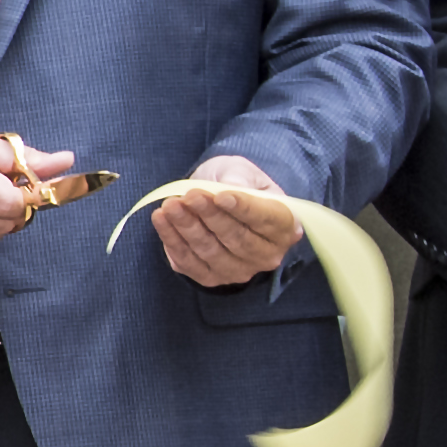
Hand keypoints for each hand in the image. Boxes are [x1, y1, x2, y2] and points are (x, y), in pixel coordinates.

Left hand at [149, 154, 298, 289]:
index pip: (265, 219)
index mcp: (285, 225)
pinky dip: (172, 240)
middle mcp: (268, 255)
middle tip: (190, 195)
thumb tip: (231, 189)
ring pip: (211, 252)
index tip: (221, 195)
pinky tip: (160, 219)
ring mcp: (240, 271)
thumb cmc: (236, 181)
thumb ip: (238, 178)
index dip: (243, 208)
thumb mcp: (240, 169)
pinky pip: (189, 262)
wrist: (217, 197)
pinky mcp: (212, 278)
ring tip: (170, 205)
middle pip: (237, 239)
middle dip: (210, 216)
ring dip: (187, 228)